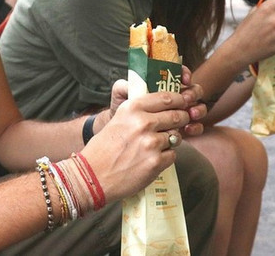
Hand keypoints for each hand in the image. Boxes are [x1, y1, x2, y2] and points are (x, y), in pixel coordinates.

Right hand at [82, 87, 199, 200]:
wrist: (92, 176)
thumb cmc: (103, 149)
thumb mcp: (118, 120)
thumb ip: (138, 112)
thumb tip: (162, 108)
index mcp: (132, 108)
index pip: (166, 97)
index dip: (178, 100)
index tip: (181, 103)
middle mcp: (143, 122)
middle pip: (176, 116)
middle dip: (181, 119)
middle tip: (179, 123)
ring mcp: (151, 143)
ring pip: (176, 137)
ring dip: (171, 141)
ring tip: (156, 146)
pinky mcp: (156, 162)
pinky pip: (172, 155)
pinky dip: (166, 157)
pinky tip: (152, 159)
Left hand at [107, 66, 204, 132]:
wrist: (124, 135)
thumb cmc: (124, 112)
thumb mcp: (121, 97)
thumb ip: (123, 87)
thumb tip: (131, 85)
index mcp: (162, 85)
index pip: (178, 73)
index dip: (184, 73)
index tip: (184, 79)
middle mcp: (174, 97)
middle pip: (193, 89)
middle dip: (193, 93)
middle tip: (186, 100)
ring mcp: (180, 112)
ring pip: (198, 106)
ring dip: (198, 109)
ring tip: (190, 115)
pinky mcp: (183, 128)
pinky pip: (196, 126)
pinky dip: (196, 127)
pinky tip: (188, 130)